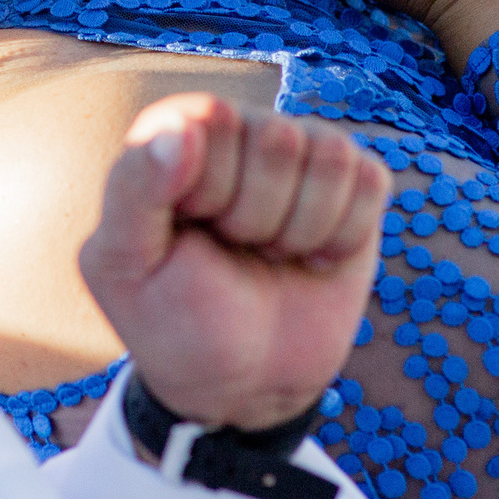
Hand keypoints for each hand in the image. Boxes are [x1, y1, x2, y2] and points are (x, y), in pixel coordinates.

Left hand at [80, 94, 388, 431]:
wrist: (243, 380)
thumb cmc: (174, 318)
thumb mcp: (127, 264)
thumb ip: (135, 188)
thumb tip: (185, 127)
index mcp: (177, 134)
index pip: (212, 119)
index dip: (208, 188)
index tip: (191, 231)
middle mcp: (243, 130)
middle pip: (278, 139)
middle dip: (256, 218)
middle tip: (234, 250)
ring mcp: (302, 154)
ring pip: (331, 157)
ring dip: (302, 230)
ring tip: (270, 254)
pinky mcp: (353, 185)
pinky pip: (370, 181)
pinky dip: (344, 237)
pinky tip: (313, 258)